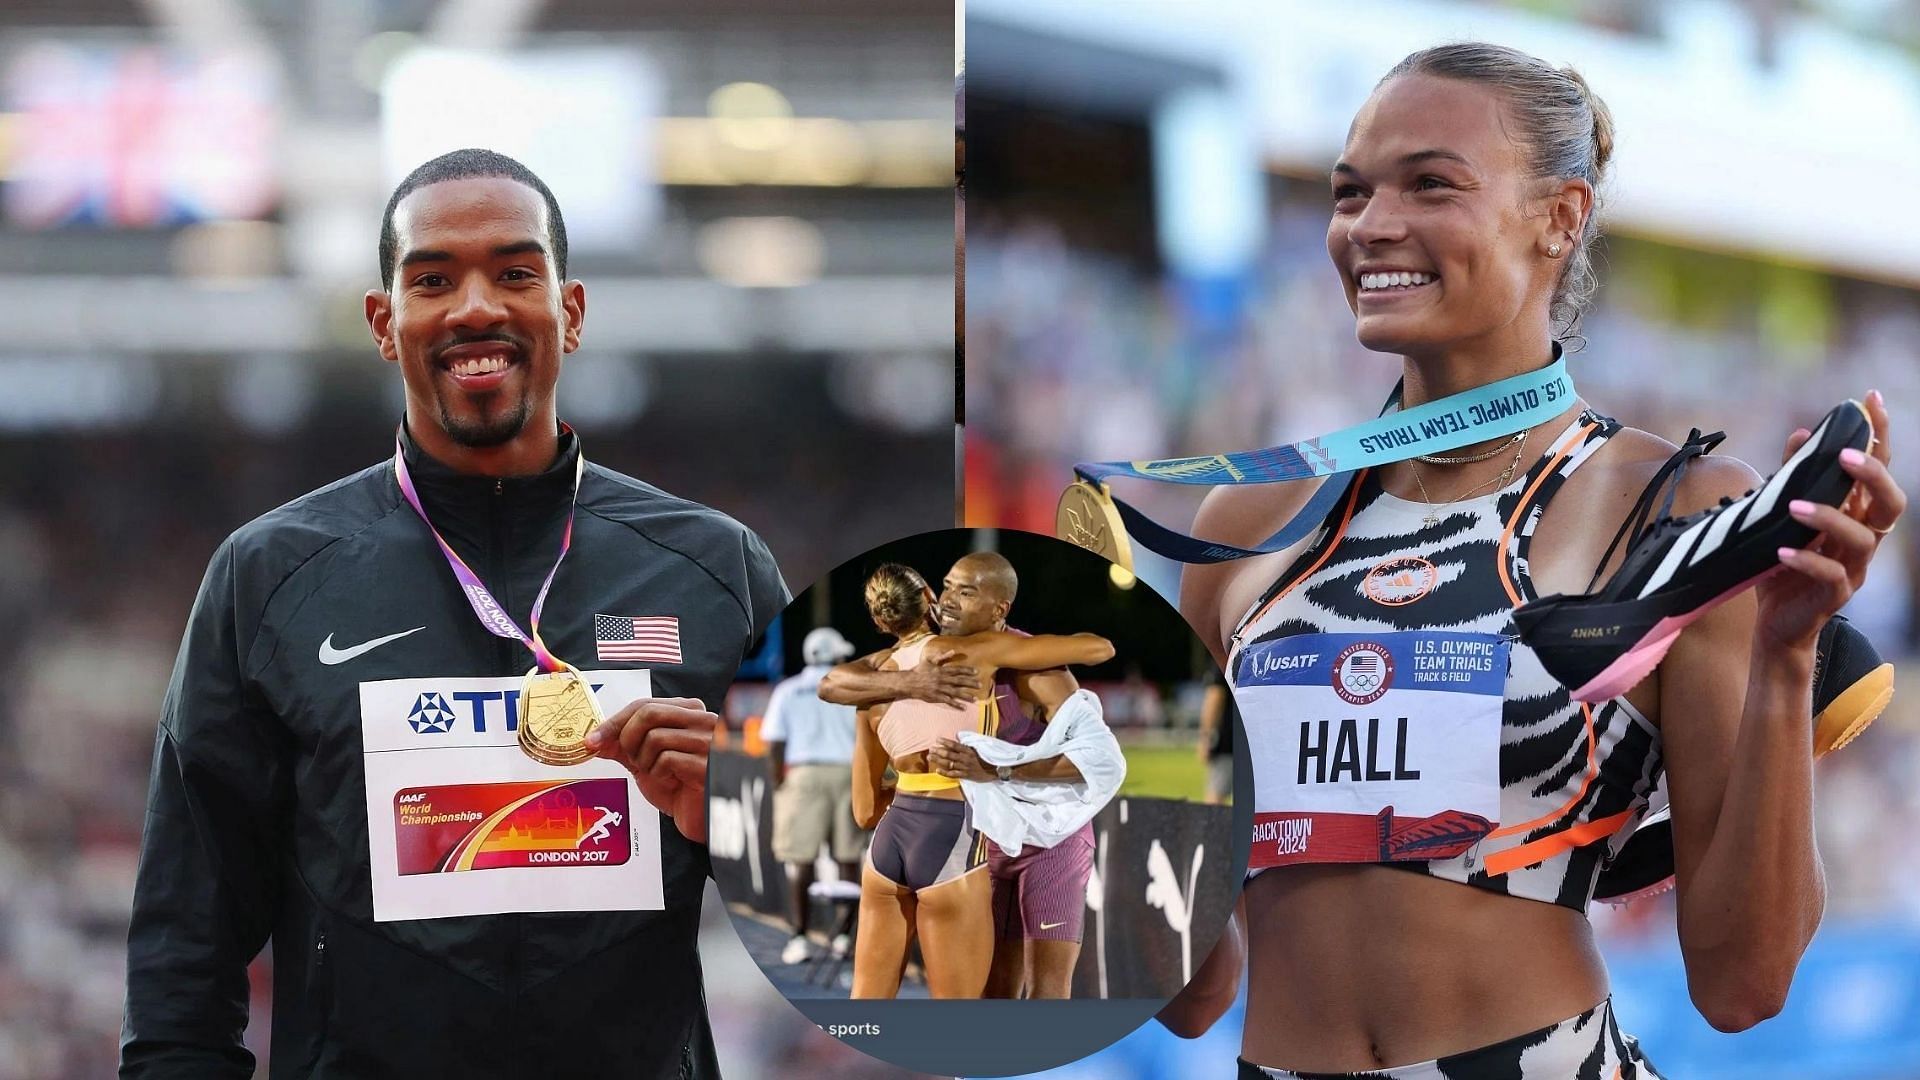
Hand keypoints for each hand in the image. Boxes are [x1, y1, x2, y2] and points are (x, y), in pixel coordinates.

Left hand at [586, 697, 716, 843]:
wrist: (698, 816)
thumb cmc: (678, 786)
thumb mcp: (645, 759)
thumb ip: (622, 744)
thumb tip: (593, 739)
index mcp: (689, 712)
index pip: (644, 704)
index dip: (614, 722)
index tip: (592, 740)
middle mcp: (703, 720)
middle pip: (648, 713)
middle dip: (628, 738)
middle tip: (629, 759)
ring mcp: (708, 741)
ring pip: (655, 737)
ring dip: (645, 761)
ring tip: (656, 772)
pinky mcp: (707, 763)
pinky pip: (667, 759)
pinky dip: (659, 773)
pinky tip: (670, 781)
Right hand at [904, 652, 977, 706]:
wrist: (908, 682)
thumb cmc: (919, 670)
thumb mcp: (930, 660)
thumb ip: (942, 656)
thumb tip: (953, 651)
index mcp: (941, 670)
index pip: (957, 670)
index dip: (967, 671)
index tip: (976, 672)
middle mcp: (942, 679)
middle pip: (959, 681)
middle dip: (970, 683)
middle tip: (980, 685)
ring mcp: (940, 689)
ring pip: (955, 692)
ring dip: (966, 695)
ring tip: (975, 699)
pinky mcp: (936, 697)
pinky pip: (948, 701)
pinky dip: (956, 705)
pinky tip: (964, 707)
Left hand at [928, 737, 996, 781]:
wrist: (995, 770)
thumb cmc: (985, 759)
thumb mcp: (977, 749)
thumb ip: (966, 744)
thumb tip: (957, 736)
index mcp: (969, 750)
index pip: (955, 745)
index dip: (945, 742)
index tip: (937, 739)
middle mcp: (966, 758)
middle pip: (949, 754)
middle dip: (938, 751)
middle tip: (930, 749)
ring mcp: (965, 767)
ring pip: (949, 763)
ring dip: (938, 760)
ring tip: (930, 757)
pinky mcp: (965, 775)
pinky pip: (953, 774)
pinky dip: (944, 773)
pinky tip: (937, 770)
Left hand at [1760, 389, 1906, 650]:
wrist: (1775, 622)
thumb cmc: (1782, 562)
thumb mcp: (1781, 516)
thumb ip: (1792, 477)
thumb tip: (1802, 434)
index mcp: (1856, 514)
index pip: (1877, 470)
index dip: (1879, 435)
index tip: (1870, 399)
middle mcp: (1863, 537)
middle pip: (1891, 502)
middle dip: (1874, 474)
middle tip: (1845, 454)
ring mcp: (1853, 567)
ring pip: (1863, 538)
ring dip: (1831, 517)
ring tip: (1793, 506)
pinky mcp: (1834, 595)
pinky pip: (1831, 576)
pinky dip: (1807, 560)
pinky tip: (1781, 550)